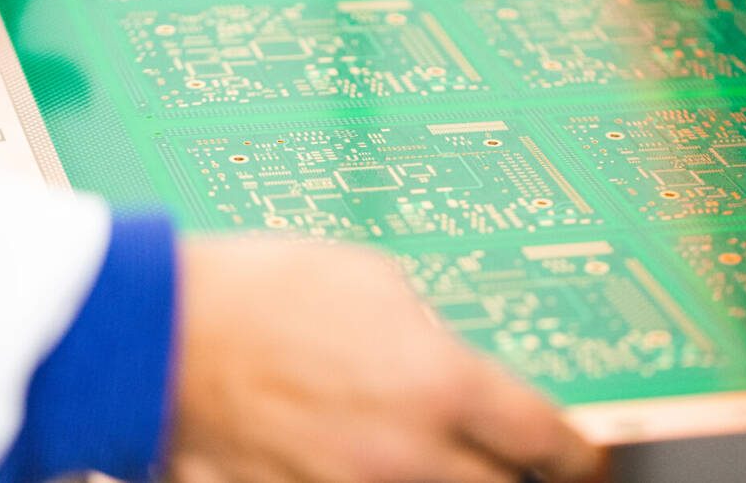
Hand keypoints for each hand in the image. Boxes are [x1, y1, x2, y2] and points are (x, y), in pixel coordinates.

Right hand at [171, 237, 605, 481]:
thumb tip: (454, 357)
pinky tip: (370, 458)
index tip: (577, 454)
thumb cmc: (266, 290)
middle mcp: (408, 452)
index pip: (547, 439)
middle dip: (516, 474)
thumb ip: (434, 333)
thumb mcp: (377, 282)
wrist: (168, 330)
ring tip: (432, 452)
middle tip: (510, 455)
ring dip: (450, 480)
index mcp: (441, 383)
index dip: (575, 452)